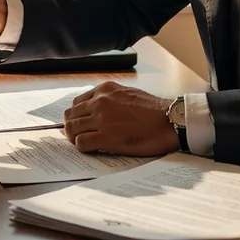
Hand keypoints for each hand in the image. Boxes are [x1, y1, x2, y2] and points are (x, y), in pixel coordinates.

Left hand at [63, 82, 177, 155]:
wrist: (169, 121)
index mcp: (104, 90)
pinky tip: (92, 149)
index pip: (76, 103)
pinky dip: (83, 147)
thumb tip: (97, 109)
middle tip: (78, 137)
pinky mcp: (107, 137)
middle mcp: (100, 102)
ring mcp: (102, 119)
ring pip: (72, 129)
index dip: (76, 116)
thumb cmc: (153, 109)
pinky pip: (82, 143)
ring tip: (84, 143)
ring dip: (75, 138)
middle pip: (71, 116)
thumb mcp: (127, 93)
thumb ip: (109, 98)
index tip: (80, 125)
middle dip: (72, 127)